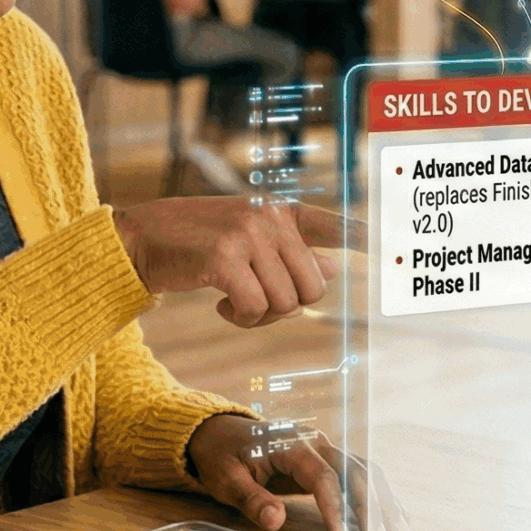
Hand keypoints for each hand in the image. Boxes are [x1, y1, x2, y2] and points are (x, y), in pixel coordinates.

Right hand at [114, 199, 358, 327]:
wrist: (141, 238)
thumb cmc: (197, 243)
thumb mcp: (248, 239)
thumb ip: (290, 251)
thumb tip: (333, 267)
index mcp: (280, 211)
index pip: (333, 224)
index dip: (363, 238)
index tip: (389, 246)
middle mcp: (269, 218)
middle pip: (313, 287)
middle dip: (288, 305)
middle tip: (256, 300)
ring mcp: (247, 235)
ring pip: (286, 303)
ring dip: (260, 316)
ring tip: (234, 300)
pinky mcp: (224, 259)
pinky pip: (255, 309)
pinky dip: (241, 318)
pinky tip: (221, 306)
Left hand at [186, 415, 400, 530]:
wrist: (222, 432)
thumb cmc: (223, 456)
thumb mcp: (226, 479)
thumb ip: (251, 499)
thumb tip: (275, 521)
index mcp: (292, 444)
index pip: (324, 478)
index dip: (335, 509)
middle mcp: (316, 441)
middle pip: (354, 472)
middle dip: (371, 507)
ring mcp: (325, 447)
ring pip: (364, 471)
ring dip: (382, 500)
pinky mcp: (328, 459)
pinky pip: (359, 473)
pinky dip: (378, 493)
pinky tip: (394, 514)